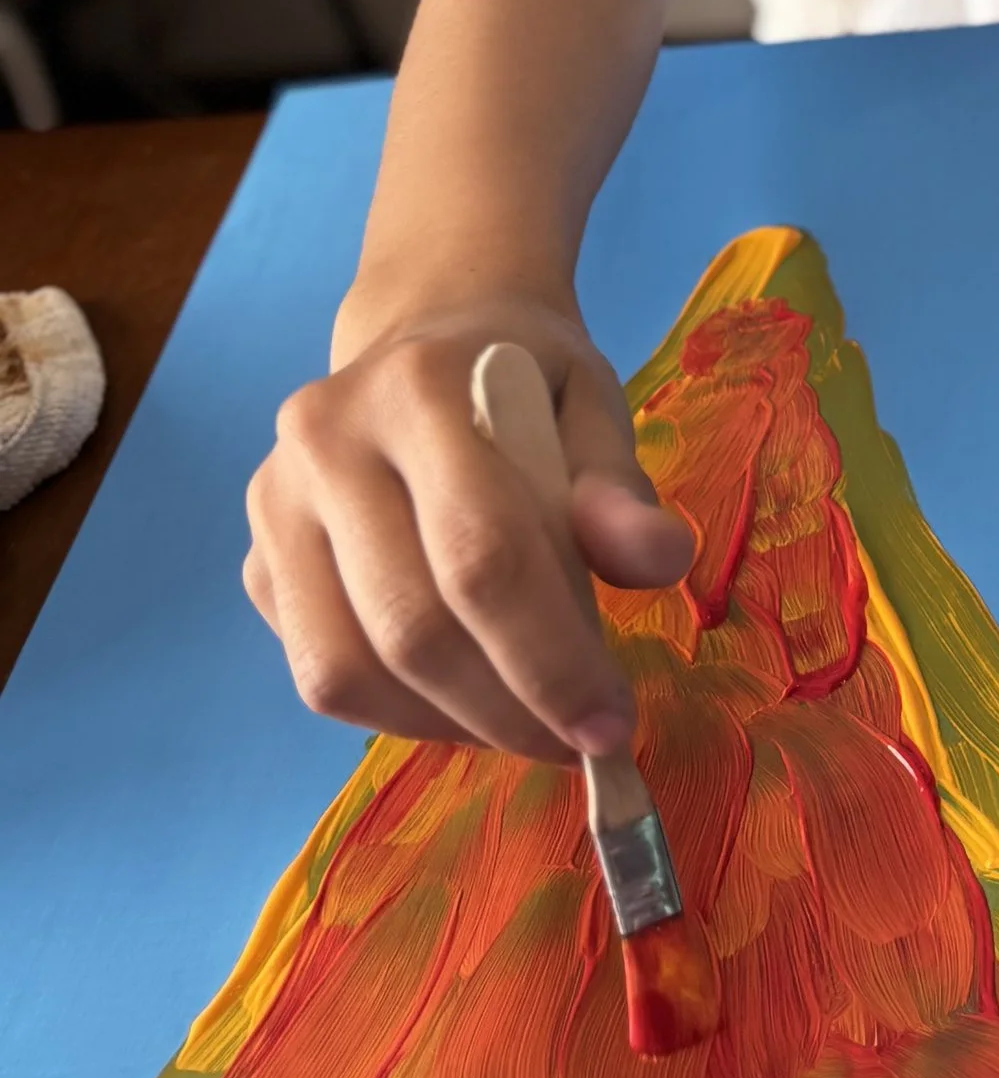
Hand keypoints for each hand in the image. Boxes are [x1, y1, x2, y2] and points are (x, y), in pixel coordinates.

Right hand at [243, 295, 694, 757]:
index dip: (549, 657)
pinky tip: (467, 703)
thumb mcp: (592, 403)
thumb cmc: (522, 379)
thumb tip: (660, 563)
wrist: (427, 335)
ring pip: (346, 670)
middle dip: (507, 711)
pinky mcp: (258, 561)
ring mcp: (275, 504)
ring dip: (449, 728)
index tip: (611, 723)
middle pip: (410, 626)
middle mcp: (325, 442)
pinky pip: (320, 675)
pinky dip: (400, 715)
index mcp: (419, 389)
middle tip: (580, 743)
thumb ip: (618, 485)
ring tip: (526, 727)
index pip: (482, 554)